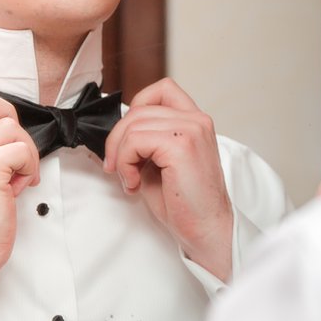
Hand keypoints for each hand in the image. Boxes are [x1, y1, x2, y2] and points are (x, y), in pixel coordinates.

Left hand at [103, 79, 235, 281]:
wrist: (207, 229)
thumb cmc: (186, 204)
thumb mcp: (160, 163)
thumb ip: (144, 142)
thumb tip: (113, 136)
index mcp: (195, 122)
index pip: (161, 90)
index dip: (135, 110)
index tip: (127, 142)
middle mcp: (197, 120)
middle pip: (138, 109)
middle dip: (117, 139)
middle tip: (117, 168)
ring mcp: (191, 129)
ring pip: (133, 124)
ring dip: (121, 155)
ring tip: (130, 179)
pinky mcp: (181, 144)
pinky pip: (135, 141)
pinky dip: (125, 163)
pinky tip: (134, 182)